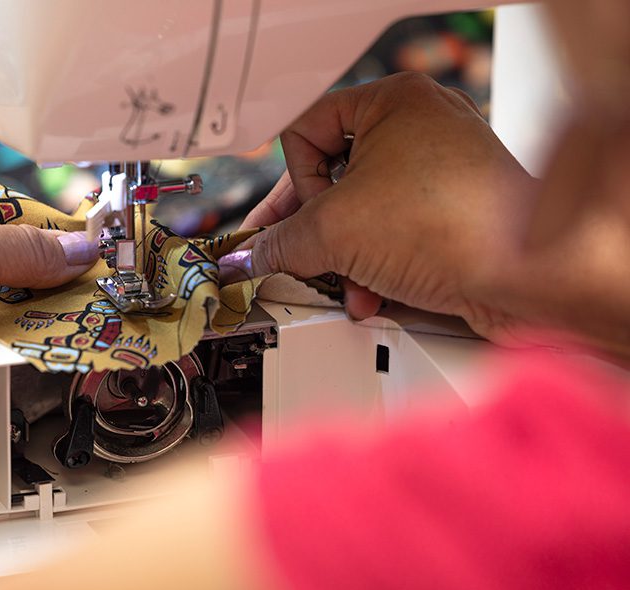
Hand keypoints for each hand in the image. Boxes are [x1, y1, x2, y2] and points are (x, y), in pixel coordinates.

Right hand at [242, 72, 537, 341]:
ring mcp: (443, 170)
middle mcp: (422, 127)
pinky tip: (373, 291)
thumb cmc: (453, 227)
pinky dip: (378, 263)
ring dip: (345, 257)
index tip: (286, 224)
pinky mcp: (457, 212)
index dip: (290, 185)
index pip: (305, 132)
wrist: (532, 274)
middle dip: (314, 231)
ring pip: (364, 210)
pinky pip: (396, 230)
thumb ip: (281, 241)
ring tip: (344, 284)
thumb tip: (255, 253)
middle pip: (333, 177)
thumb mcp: (334, 231)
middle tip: (290, 258)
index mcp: (392, 101)